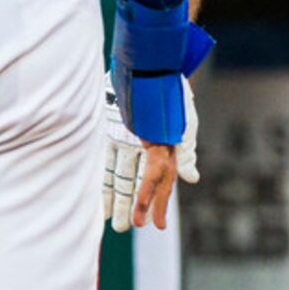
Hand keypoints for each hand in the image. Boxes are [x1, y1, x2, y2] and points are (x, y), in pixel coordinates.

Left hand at [103, 74, 198, 232]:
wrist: (146, 61)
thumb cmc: (170, 90)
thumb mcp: (184, 121)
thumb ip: (186, 150)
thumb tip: (193, 179)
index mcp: (166, 147)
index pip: (161, 181)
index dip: (159, 203)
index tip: (158, 226)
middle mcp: (146, 146)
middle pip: (139, 182)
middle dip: (135, 206)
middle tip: (127, 227)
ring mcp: (126, 138)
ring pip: (120, 175)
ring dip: (116, 198)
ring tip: (112, 222)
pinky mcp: (109, 130)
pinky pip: (103, 160)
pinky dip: (101, 179)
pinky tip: (95, 197)